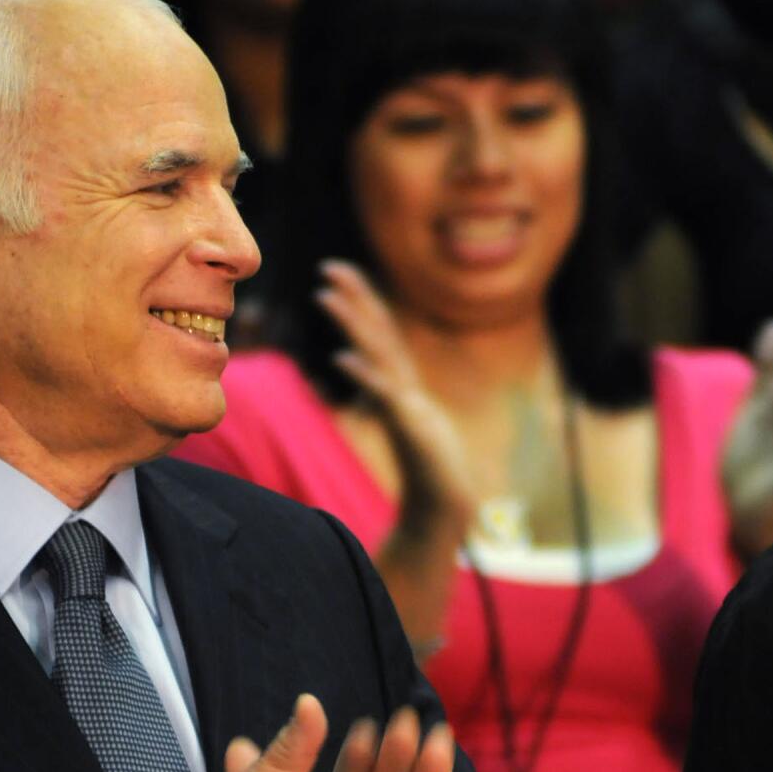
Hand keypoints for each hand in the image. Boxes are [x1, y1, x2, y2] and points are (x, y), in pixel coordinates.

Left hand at [318, 259, 478, 535]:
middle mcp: (407, 386)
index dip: (363, 300)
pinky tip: (342, 359)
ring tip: (324, 297)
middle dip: (357, 297)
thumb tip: (362, 376)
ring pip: (379, 354)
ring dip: (352, 324)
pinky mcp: (410, 426)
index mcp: (405, 384)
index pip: (382, 332)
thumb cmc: (430, 471)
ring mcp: (409, 403)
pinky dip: (364, 375)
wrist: (448, 505)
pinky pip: (384, 396)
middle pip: (381, 332)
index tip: (338, 273)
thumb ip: (384, 399)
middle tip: (329, 265)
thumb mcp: (402, 425)